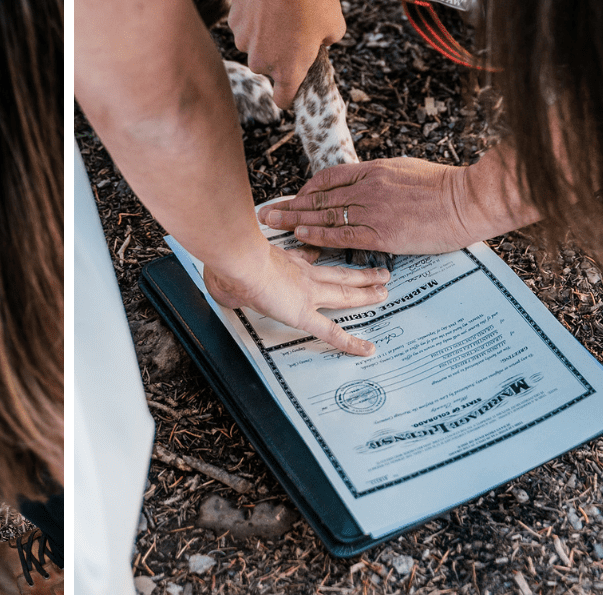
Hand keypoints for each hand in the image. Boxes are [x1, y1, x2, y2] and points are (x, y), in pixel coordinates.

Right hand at [202, 238, 389, 355]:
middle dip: (360, 275)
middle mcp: (301, 274)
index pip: (308, 258)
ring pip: (345, 294)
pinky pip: (332, 332)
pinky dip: (351, 342)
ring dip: (367, 293)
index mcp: (284, 262)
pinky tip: (366, 348)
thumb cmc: (229, 259)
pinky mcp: (303, 313)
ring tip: (385, 292)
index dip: (319, 256)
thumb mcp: (230, 265)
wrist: (236, 258)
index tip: (324, 254)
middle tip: (380, 273)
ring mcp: (307, 292)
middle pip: (338, 274)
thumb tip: (217, 283)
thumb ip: (228, 275)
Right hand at [227, 0, 345, 106]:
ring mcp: (244, 42)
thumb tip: (319, 42)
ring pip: (254, 46)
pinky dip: (254, 18)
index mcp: (289, 70)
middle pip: (268, 68)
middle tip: (294, 30)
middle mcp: (261, 63)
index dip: (290, 94)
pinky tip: (266, 1)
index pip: (283, 100)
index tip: (294, 84)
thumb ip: (328, 43)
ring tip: (280, 11)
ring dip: (264, 36)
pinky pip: (244, 27)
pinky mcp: (233, 22)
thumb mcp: (336, 25)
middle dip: (278, 55)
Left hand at [260, 157, 476, 255]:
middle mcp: (367, 188)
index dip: (305, 190)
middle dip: (289, 205)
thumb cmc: (443, 186)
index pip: (328, 179)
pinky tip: (300, 236)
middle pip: (318, 197)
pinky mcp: (382, 234)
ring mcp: (373, 211)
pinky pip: (342, 235)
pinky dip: (319, 236)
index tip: (292, 199)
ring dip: (295, 221)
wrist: (469, 200)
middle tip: (265, 211)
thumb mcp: (404, 170)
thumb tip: (360, 183)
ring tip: (272, 224)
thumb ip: (378, 178)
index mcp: (372, 170)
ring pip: (324, 216)